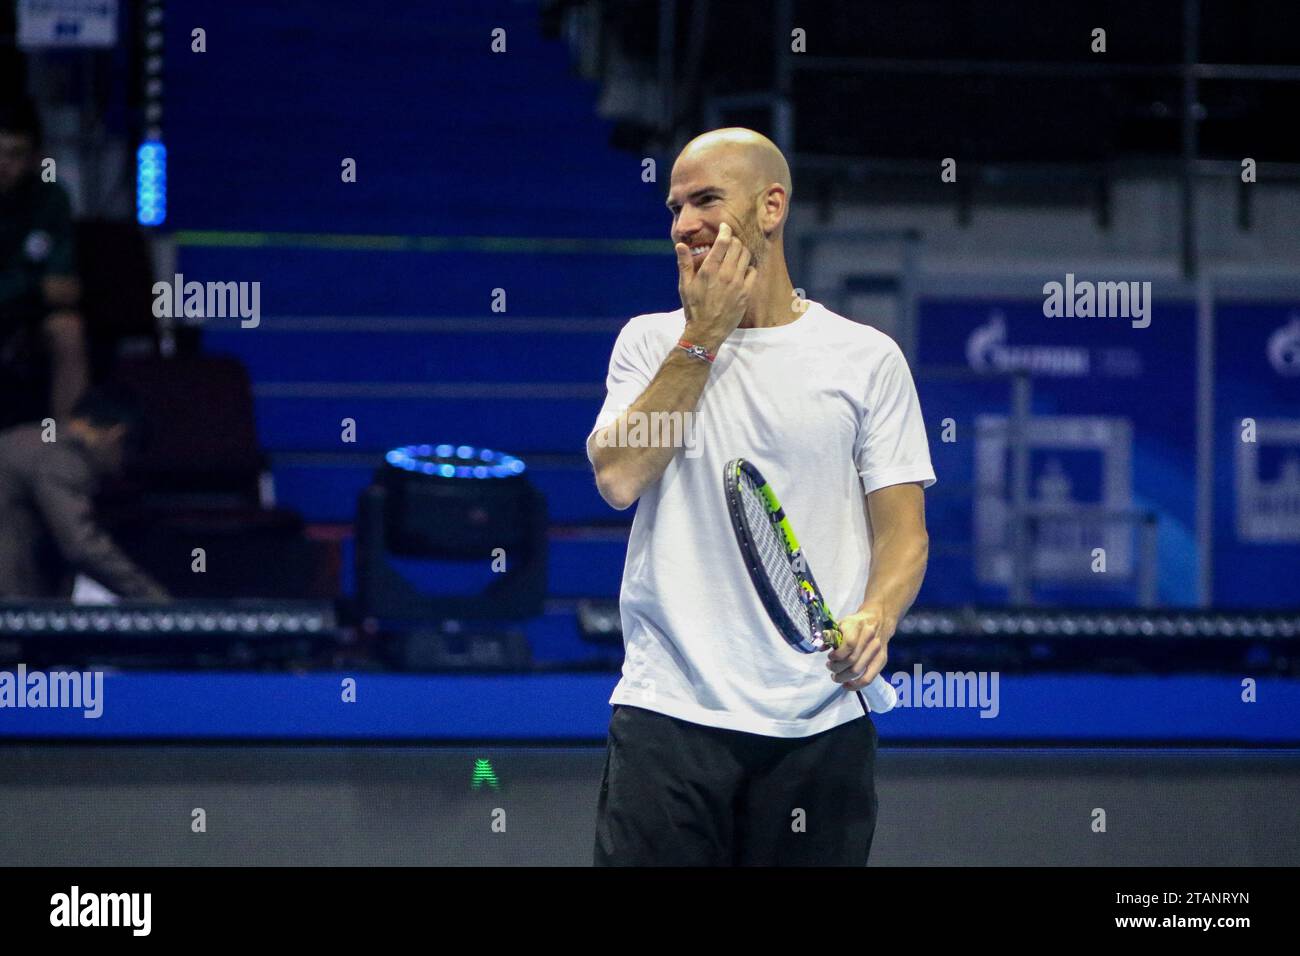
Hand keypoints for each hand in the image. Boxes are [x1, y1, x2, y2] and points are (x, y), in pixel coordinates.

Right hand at [674, 222, 756, 351]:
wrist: (706, 331)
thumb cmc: (693, 308)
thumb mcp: (685, 285)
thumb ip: (684, 263)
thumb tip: (680, 245)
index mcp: (709, 270)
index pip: (723, 242)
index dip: (725, 230)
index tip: (725, 227)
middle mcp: (725, 274)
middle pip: (737, 246)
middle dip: (733, 241)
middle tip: (729, 244)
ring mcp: (737, 283)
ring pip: (746, 256)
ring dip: (741, 252)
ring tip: (735, 255)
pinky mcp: (746, 293)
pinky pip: (753, 272)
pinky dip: (748, 267)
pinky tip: (742, 271)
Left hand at [825, 603, 894, 690]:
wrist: (878, 619)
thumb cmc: (855, 623)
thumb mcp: (841, 623)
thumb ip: (830, 634)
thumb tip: (820, 648)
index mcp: (857, 626)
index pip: (849, 644)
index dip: (837, 655)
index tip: (829, 657)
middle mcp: (869, 638)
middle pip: (851, 660)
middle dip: (836, 667)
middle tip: (829, 666)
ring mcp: (877, 650)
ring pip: (858, 670)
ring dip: (843, 677)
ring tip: (835, 676)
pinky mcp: (882, 660)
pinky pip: (869, 678)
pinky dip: (856, 685)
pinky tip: (847, 685)